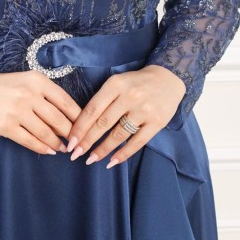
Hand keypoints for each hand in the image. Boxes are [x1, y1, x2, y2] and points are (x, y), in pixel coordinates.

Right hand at [0, 67, 81, 155]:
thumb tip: (68, 120)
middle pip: (58, 120)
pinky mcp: (6, 126)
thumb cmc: (6, 86)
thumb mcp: (29, 81)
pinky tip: (48, 150)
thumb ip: (48, 96)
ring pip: (45, 133)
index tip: (84, 128)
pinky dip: (41, 148)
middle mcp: (29, 95)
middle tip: (76, 142)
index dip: (78, 119)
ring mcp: (17, 111)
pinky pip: (29, 141)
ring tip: (63, 148)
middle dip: (70, 134)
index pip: (66, 102)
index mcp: (38, 81)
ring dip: (57, 144)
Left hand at [65, 64, 186, 167]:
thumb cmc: (137, 82)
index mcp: (115, 84)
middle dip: (87, 141)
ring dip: (103, 150)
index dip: (80, 127)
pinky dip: (123, 154)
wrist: (169, 77)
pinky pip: (137, 142)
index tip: (70, 142)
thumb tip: (83, 126)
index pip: (93, 109)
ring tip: (91, 160)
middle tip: (75, 154)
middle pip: (103, 123)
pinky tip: (112, 162)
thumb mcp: (117, 83)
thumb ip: (102, 100)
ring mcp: (144, 110)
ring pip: (119, 135)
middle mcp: (129, 96)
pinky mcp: (157, 122)